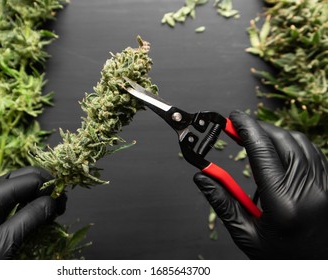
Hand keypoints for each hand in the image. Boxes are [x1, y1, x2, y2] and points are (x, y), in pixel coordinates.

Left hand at [0, 167, 65, 259]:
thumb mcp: (0, 247)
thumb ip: (28, 221)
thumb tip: (53, 201)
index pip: (28, 179)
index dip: (49, 187)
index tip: (63, 205)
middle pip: (22, 176)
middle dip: (44, 187)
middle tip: (60, 207)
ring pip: (17, 185)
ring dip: (37, 194)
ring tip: (51, 212)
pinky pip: (9, 198)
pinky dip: (26, 202)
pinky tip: (35, 214)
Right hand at [194, 110, 327, 258]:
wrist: (316, 269)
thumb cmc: (282, 257)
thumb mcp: (246, 234)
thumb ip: (222, 202)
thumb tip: (202, 176)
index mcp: (283, 204)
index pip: (262, 152)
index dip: (245, 128)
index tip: (232, 118)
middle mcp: (309, 190)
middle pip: (281, 141)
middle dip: (257, 128)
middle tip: (237, 128)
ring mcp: (324, 186)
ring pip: (299, 142)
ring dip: (274, 134)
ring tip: (255, 141)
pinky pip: (312, 151)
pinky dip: (292, 144)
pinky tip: (278, 151)